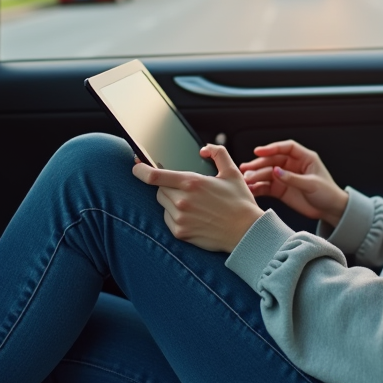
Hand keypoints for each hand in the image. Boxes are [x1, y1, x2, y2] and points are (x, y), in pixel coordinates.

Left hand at [131, 145, 264, 252]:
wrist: (246, 232)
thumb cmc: (240, 202)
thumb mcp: (232, 172)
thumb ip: (218, 153)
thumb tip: (204, 149)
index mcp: (192, 183)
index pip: (154, 176)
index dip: (140, 170)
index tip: (136, 166)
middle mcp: (182, 201)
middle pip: (159, 189)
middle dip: (167, 186)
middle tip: (185, 190)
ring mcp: (180, 218)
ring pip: (163, 204)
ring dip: (171, 201)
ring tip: (193, 204)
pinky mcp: (180, 233)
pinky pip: (167, 219)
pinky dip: (175, 216)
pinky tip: (193, 216)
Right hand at [239, 140, 348, 226]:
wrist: (330, 210)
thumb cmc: (328, 193)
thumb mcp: (312, 185)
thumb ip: (293, 178)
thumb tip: (276, 171)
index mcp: (304, 158)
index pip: (286, 148)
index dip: (272, 148)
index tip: (259, 151)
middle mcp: (293, 165)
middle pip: (273, 160)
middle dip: (259, 164)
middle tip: (247, 169)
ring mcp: (286, 177)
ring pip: (267, 173)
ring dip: (256, 176)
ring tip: (246, 180)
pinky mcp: (281, 189)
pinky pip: (267, 186)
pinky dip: (258, 188)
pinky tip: (251, 189)